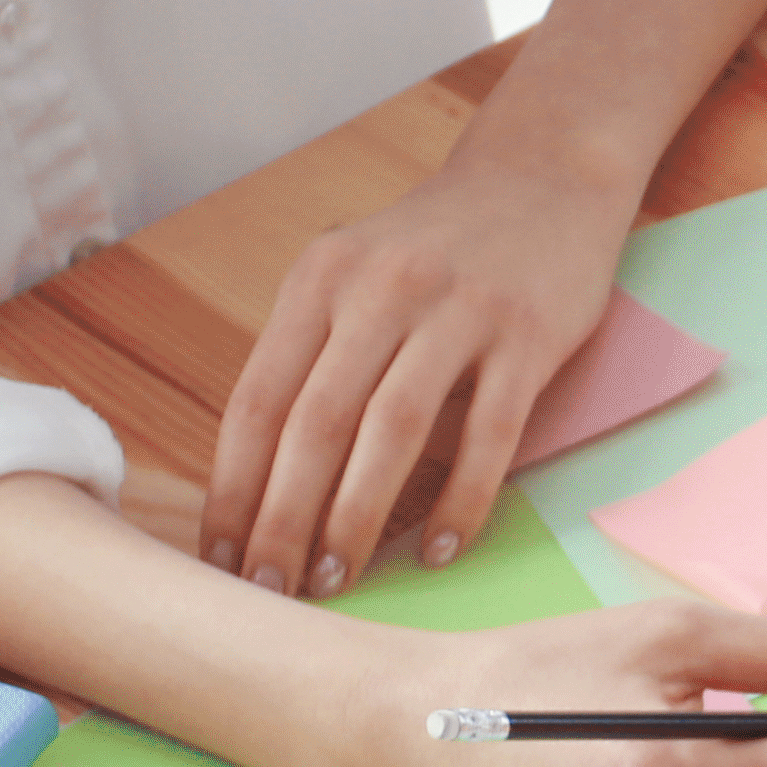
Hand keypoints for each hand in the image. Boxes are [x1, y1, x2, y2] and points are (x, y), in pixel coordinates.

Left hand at [202, 153, 640, 596]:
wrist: (543, 178)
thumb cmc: (445, 245)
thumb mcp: (359, 276)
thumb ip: (321, 351)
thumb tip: (280, 466)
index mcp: (321, 281)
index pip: (260, 397)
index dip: (236, 482)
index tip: (223, 551)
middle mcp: (379, 292)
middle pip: (316, 422)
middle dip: (286, 516)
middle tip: (275, 589)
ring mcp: (455, 313)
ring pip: (392, 431)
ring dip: (360, 515)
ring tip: (342, 577)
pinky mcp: (527, 337)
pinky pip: (488, 433)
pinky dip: (462, 497)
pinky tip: (441, 548)